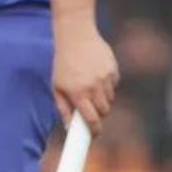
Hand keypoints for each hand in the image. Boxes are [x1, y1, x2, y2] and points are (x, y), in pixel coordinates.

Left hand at [52, 15, 118, 134]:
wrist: (76, 36)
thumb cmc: (63, 63)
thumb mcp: (57, 86)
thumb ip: (63, 108)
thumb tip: (69, 128)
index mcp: (78, 93)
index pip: (91, 120)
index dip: (94, 131)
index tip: (94, 136)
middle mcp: (93, 87)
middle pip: (104, 112)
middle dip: (98, 114)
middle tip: (90, 110)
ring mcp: (106, 78)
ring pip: (109, 99)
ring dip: (102, 99)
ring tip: (90, 87)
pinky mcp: (114, 69)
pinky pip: (114, 85)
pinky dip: (107, 85)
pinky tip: (97, 75)